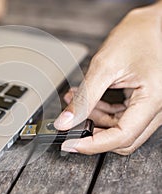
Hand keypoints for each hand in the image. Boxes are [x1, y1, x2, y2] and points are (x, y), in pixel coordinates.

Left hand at [54, 2, 161, 154]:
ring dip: (94, 120)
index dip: (93, 145)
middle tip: (70, 126)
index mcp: (153, 100)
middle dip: (93, 134)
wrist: (153, 23)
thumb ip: (85, 98)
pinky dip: (101, 112)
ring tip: (74, 104)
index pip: (121, 137)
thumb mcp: (104, 66)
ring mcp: (151, 105)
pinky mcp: (143, 100)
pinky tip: (85, 101)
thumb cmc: (138, 36)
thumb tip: (66, 121)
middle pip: (122, 138)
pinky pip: (121, 116)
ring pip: (119, 128)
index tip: (71, 144)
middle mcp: (157, 108)